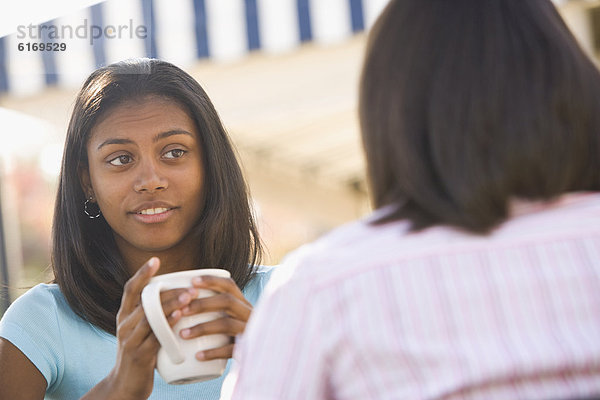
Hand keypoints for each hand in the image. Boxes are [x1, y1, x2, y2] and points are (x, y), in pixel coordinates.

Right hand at [84, 257, 195, 399]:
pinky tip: (180, 316)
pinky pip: (155, 336)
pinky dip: (168, 324)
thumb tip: (177, 297)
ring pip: (151, 315)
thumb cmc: (140, 354)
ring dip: (172, 304)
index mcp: (124, 316)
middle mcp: (124, 325)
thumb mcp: (141, 331)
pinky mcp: (139, 355)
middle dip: (169, 291)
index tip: (155, 260)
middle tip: (191, 286)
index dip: (142, 274)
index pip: (130, 289)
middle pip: (146, 300)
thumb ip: (152, 315)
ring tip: (190, 296)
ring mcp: (130, 340)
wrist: (125, 386)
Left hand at [179, 274, 252, 361]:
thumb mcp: (232, 318)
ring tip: (182, 334)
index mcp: (243, 303)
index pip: (229, 285)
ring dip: (202, 327)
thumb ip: (215, 309)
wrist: (261, 355)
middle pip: (227, 301)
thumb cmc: (236, 335)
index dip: (211, 281)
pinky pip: (230, 349)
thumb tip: (182, 301)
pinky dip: (213, 352)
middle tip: (182, 310)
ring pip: (227, 324)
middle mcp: (249, 313)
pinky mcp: (248, 350)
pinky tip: (197, 356)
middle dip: (202, 304)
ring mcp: (249, 331)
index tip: (192, 282)